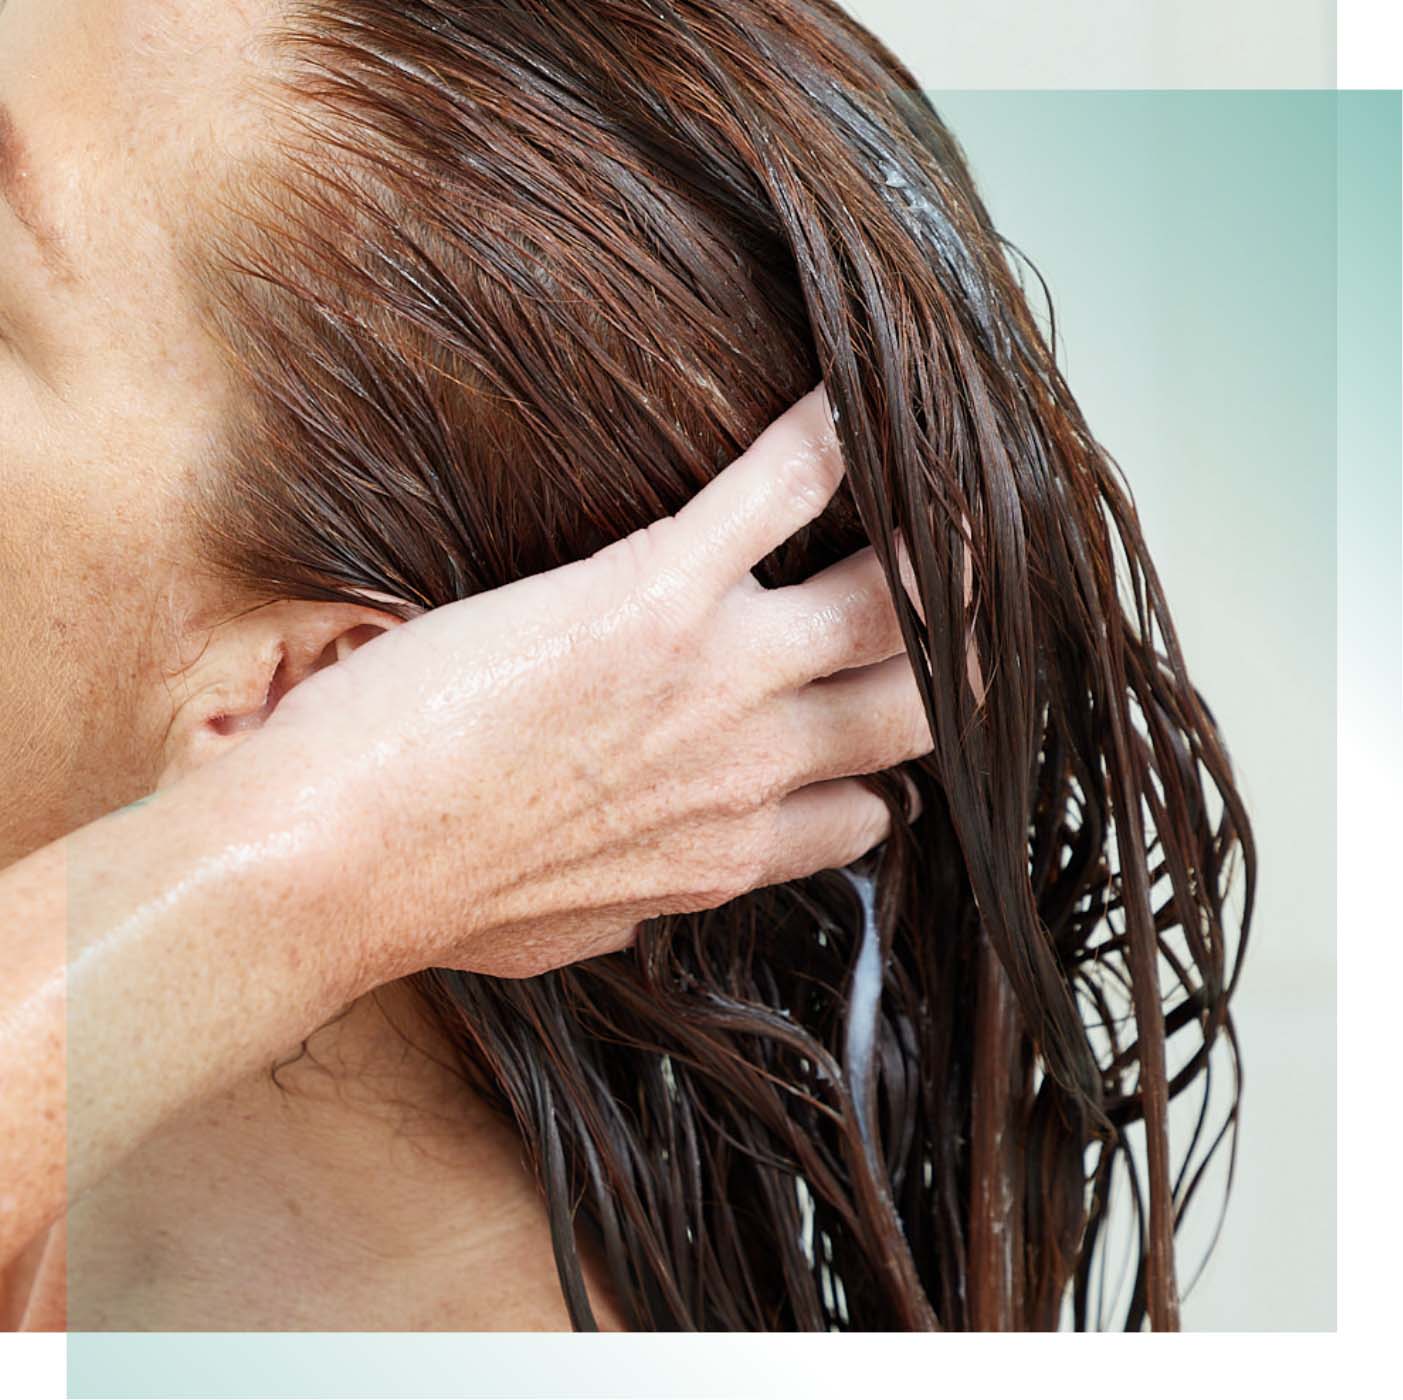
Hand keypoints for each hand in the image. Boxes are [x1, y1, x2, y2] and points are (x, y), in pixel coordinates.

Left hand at [240, 384, 932, 981]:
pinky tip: (850, 387)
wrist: (344, 861)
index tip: (884, 730)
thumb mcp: (567, 936)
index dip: (887, 771)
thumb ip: (640, 906)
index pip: (865, 814)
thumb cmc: (435, 903)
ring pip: (894, 600)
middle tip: (978, 590)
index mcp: (730, 852)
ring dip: (941, 540)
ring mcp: (720, 675)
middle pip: (921, 702)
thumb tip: (656, 899)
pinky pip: (781, 489)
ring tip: (956, 479)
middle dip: (967, 648)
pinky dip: (828, 434)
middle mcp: (755, 765)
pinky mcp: (655, 593)